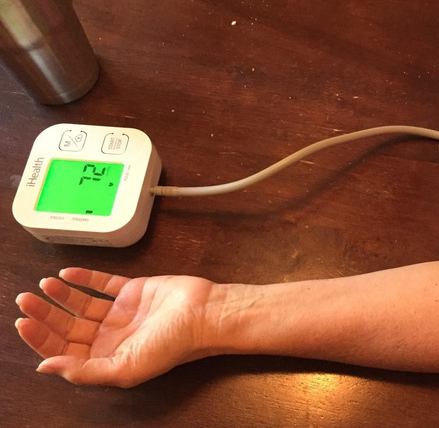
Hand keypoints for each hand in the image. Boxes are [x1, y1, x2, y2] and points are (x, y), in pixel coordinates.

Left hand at [15, 268, 221, 387]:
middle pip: (69, 326)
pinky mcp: (133, 291)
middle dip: (45, 314)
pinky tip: (67, 274)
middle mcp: (112, 337)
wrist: (205, 313)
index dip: (42, 338)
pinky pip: (103, 284)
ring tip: (45, 285)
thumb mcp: (125, 367)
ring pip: (81, 304)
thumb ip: (84, 371)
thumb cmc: (173, 344)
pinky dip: (84, 278)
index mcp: (108, 358)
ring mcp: (122, 313)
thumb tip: (45, 367)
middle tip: (26, 300)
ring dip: (61, 296)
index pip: (64, 350)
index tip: (25, 323)